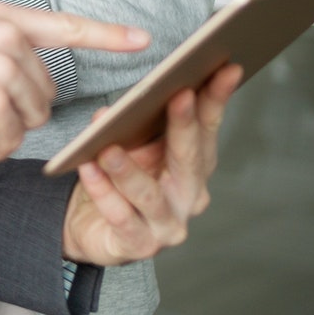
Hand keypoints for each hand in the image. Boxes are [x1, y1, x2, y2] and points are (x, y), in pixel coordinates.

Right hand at [0, 2, 149, 160]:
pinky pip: (12, 135)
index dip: (108, 34)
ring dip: (10, 128)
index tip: (144, 40)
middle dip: (24, 107)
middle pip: (46, 87)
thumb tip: (25, 64)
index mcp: (0, 17)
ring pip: (33, 114)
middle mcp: (5, 38)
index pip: (65, 25)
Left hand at [62, 64, 242, 265]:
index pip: (208, 129)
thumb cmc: (120, 181)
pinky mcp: (140, 245)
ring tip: (108, 147)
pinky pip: (120, 217)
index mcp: (194, 167)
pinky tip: (88, 170)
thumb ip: (129, 126)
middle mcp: (189, 196)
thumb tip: (112, 111)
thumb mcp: (130, 146)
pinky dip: (102, 193)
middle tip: (179, 94)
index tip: (225, 68)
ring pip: (149, 194)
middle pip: (189, 159)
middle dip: (184, 124)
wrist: (93, 228)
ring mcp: (168, 225)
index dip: (216, 99)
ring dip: (128, 169)